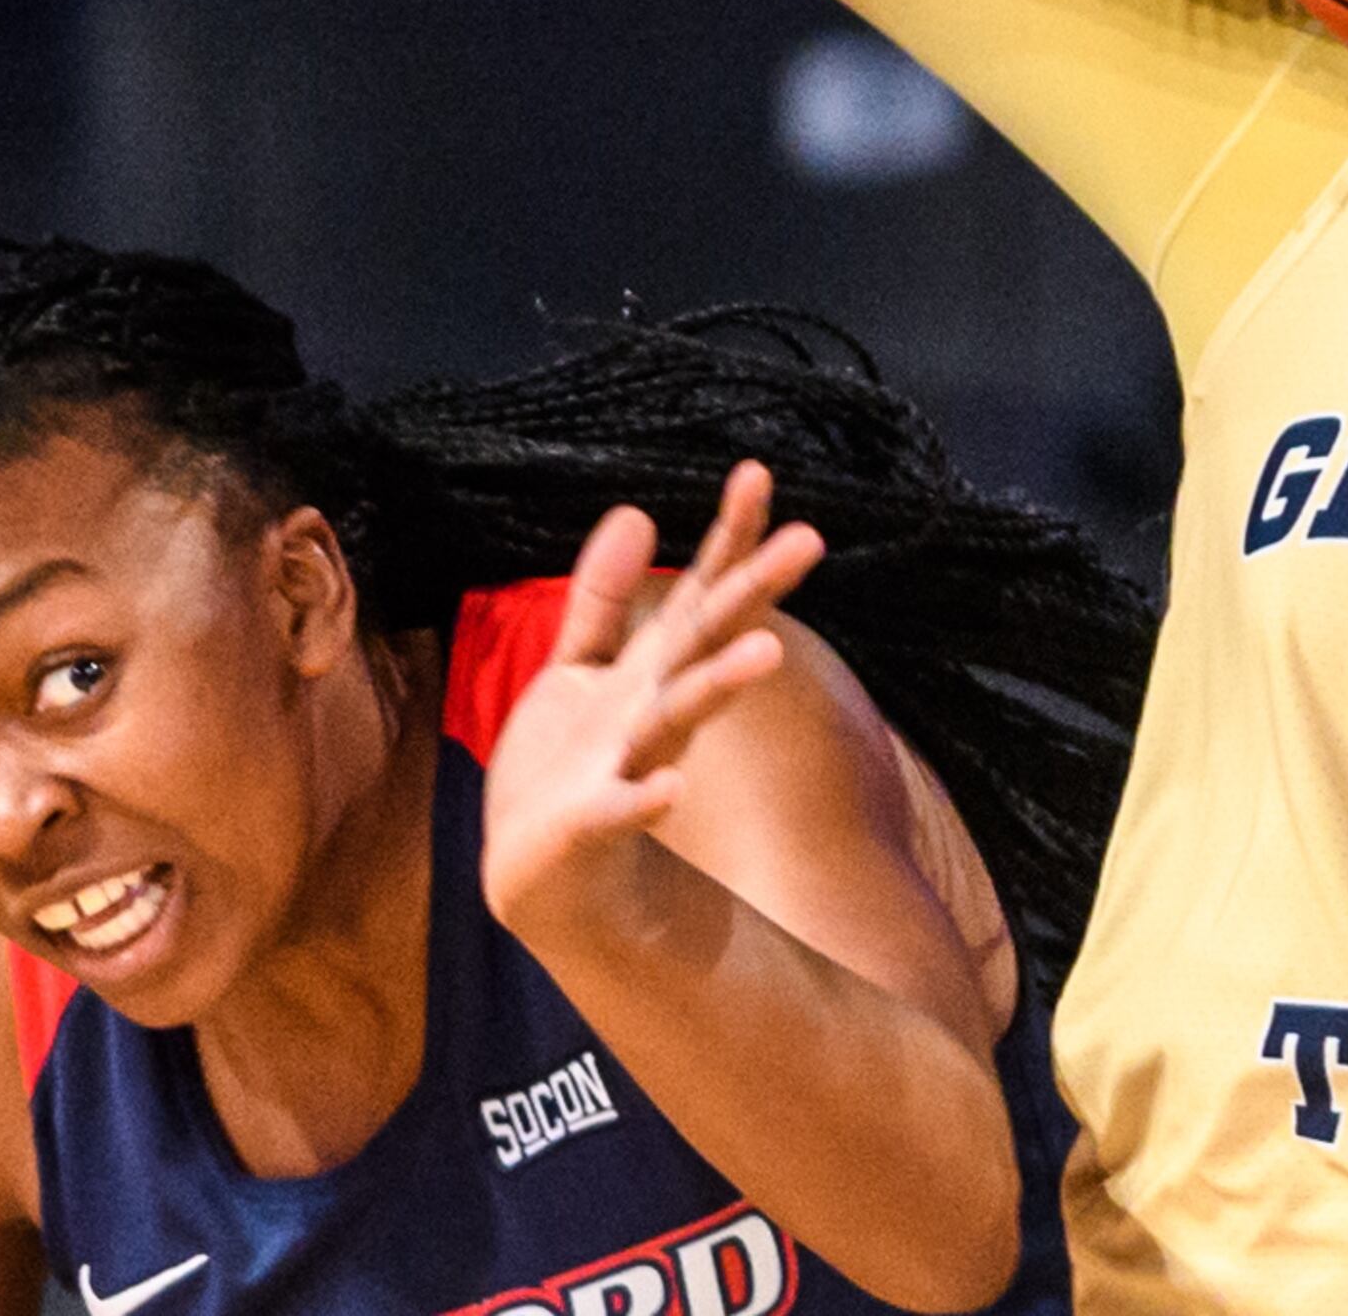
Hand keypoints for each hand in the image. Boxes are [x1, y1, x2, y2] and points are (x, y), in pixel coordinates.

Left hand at [480, 463, 818, 945]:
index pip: (701, 591)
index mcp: (651, 668)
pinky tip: (666, 790)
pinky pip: (620, 809)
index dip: (728, 534)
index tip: (756, 472)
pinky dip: (644, 798)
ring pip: (679, 713)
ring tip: (768, 652)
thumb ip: (604, 596)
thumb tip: (636, 510)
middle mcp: (653, 708)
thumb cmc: (566, 767)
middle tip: (811, 539)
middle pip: (708, 639)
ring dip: (722, 682)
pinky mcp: (593, 823)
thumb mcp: (578, 665)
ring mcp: (629, 763)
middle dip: (755, 590)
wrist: (536, 874)